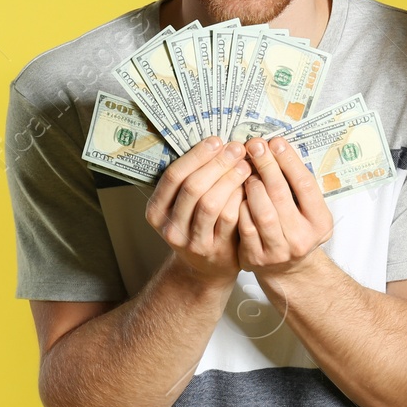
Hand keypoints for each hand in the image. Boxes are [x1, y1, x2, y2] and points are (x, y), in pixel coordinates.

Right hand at [144, 136, 249, 285]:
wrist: (207, 266)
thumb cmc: (197, 224)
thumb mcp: (182, 205)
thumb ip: (191, 178)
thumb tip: (216, 142)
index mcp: (156, 211)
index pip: (173, 176)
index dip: (196, 155)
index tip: (216, 140)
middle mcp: (170, 228)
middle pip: (193, 188)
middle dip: (217, 164)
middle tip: (236, 148)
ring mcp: (193, 242)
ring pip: (211, 203)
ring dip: (230, 179)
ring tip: (245, 164)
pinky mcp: (216, 250)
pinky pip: (230, 219)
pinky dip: (240, 198)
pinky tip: (250, 186)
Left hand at [236, 135, 333, 282]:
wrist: (288, 269)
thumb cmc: (296, 228)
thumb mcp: (308, 209)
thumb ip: (296, 184)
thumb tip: (276, 147)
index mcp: (320, 223)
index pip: (305, 185)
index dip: (289, 161)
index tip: (276, 142)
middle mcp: (301, 239)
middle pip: (280, 195)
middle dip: (266, 165)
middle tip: (255, 146)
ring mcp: (278, 251)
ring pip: (261, 211)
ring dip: (251, 185)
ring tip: (247, 170)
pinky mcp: (255, 258)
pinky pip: (243, 225)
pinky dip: (239, 204)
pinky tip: (237, 191)